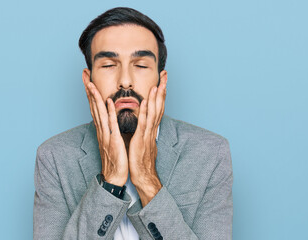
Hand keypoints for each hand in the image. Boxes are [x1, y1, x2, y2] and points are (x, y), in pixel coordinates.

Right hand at [85, 82, 127, 185]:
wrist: (114, 176)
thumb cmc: (115, 159)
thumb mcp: (111, 141)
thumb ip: (109, 129)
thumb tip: (109, 119)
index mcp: (101, 129)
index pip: (94, 107)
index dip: (91, 93)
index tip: (87, 79)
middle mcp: (101, 130)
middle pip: (93, 106)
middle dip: (89, 90)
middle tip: (84, 74)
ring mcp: (106, 135)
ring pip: (99, 112)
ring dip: (95, 97)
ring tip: (91, 83)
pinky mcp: (113, 140)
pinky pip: (111, 124)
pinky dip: (109, 112)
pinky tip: (107, 101)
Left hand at [128, 77, 166, 205]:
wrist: (143, 176)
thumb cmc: (142, 160)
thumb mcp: (144, 141)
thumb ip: (145, 130)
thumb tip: (145, 123)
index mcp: (152, 129)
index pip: (158, 107)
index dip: (160, 93)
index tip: (162, 81)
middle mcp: (152, 129)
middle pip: (159, 106)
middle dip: (162, 90)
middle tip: (165, 75)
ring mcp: (148, 134)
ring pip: (154, 112)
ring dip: (156, 97)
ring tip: (158, 83)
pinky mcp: (142, 140)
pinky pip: (144, 123)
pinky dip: (147, 111)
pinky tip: (147, 101)